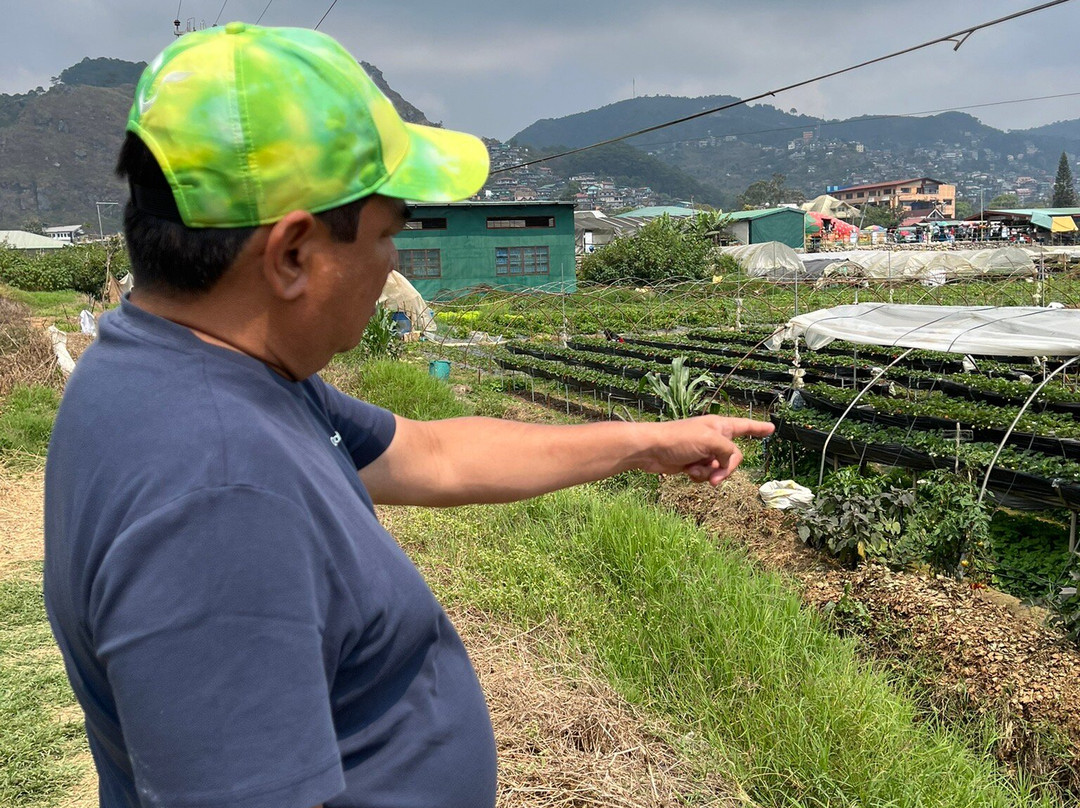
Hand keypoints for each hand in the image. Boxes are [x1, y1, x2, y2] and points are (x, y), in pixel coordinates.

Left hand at [636, 415, 773, 485]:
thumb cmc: (678, 439)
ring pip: (720, 469)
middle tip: (716, 477)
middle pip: (734, 457)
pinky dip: (699, 477)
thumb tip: (727, 465)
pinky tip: (686, 472)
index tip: (771, 428)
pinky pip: (706, 475)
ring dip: (709, 474)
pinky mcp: (693, 464)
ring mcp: (703, 452)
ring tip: (693, 469)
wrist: (651, 450)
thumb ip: (728, 451)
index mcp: (720, 426)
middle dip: (725, 470)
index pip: (745, 426)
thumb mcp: (710, 441)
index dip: (758, 428)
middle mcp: (713, 438)